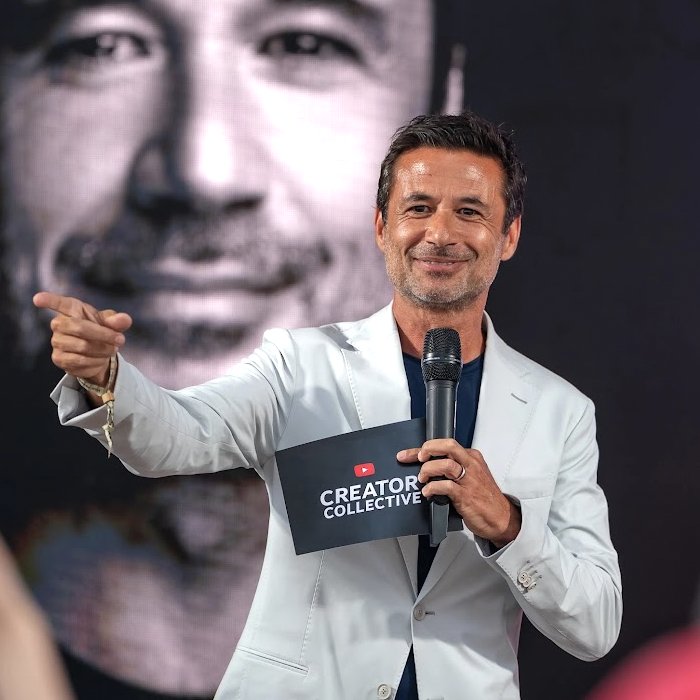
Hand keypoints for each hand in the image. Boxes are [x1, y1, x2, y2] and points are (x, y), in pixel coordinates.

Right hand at [32, 292, 131, 386]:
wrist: (99, 354)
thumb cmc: (101, 331)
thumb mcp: (112, 324)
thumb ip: (117, 321)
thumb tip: (125, 320)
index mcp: (72, 309)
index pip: (59, 303)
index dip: (48, 300)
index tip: (38, 299)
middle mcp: (59, 324)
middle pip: (79, 328)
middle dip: (103, 335)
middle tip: (120, 340)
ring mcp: (56, 341)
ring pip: (82, 346)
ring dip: (102, 350)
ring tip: (112, 350)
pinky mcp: (58, 358)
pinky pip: (79, 361)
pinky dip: (96, 361)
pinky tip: (101, 359)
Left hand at [397, 439, 520, 546]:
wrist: (501, 518)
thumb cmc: (484, 497)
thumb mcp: (471, 476)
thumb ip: (453, 469)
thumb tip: (427, 466)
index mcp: (471, 457)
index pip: (445, 445)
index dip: (423, 448)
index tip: (408, 454)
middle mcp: (471, 465)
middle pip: (448, 446)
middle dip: (428, 449)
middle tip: (418, 458)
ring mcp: (469, 480)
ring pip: (446, 464)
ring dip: (428, 470)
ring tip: (422, 478)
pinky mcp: (466, 495)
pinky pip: (446, 486)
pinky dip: (432, 488)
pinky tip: (427, 492)